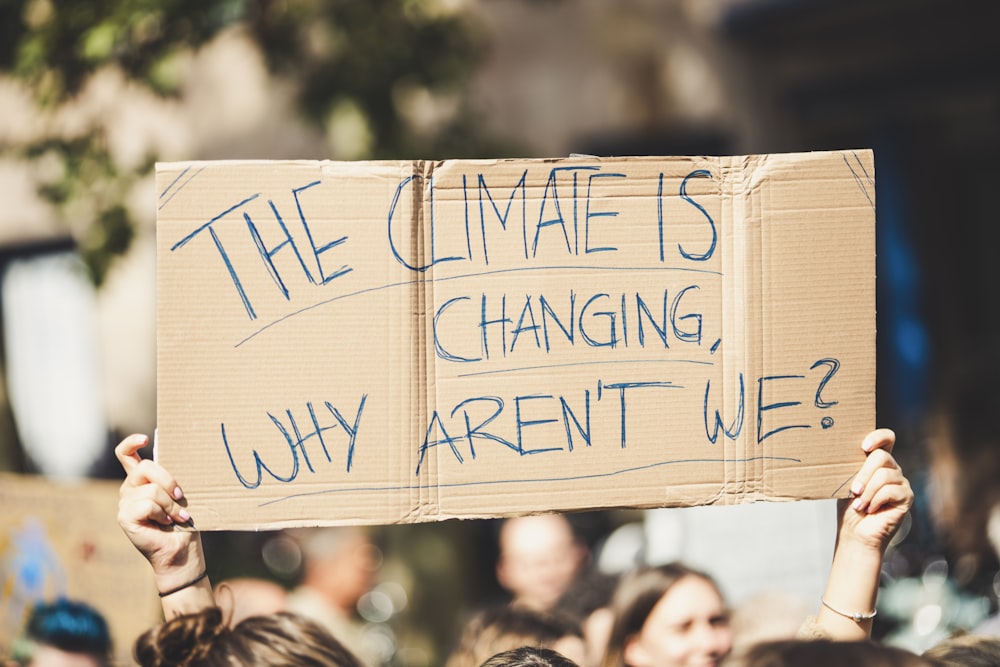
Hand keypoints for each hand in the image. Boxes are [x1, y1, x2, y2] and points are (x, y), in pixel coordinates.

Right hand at [116, 433, 209, 612]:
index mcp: (142, 480)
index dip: (131, 443)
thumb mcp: (181, 494)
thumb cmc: (185, 521)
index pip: (126, 455)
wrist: (182, 550)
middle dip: (168, 480)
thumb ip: (173, 478)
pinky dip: (162, 513)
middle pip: (144, 467)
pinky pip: (146, 504)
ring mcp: (124, 503)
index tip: (145, 438)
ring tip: (177, 516)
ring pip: (151, 490)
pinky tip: (165, 523)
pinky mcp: (124, 517)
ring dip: (170, 504)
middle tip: (182, 497)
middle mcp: (130, 489)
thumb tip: (186, 459)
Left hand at [838, 428, 913, 552]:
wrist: (856, 532)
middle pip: (882, 456)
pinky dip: (875, 500)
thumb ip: (852, 466)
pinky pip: (891, 490)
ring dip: (867, 491)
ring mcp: (901, 482)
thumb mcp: (847, 482)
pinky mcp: (906, 496)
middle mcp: (892, 469)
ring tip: (859, 504)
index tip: (864, 447)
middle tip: (854, 490)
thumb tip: (842, 452)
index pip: (887, 438)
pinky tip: (869, 509)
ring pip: (884, 475)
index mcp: (877, 461)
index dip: (878, 437)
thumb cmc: (850, 507)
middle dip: (863, 473)